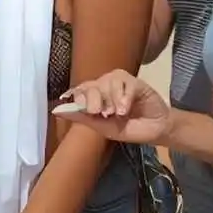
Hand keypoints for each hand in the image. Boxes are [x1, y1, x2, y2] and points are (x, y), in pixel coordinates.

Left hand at [51, 69, 172, 145]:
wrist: (156, 131)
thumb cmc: (130, 129)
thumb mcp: (104, 128)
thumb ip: (83, 117)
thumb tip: (56, 110)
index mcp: (95, 96)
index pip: (80, 89)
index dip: (79, 96)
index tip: (85, 108)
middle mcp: (105, 85)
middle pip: (92, 85)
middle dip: (94, 100)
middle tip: (104, 113)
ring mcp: (120, 82)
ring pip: (108, 82)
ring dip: (112, 100)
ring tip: (119, 114)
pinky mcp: (136, 82)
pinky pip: (125, 84)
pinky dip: (124, 97)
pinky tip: (126, 109)